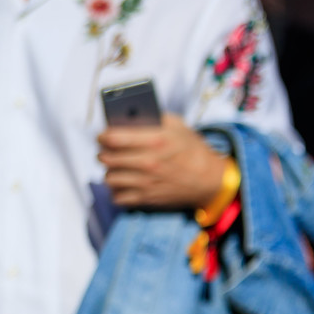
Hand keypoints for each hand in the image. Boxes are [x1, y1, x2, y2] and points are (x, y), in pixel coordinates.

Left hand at [98, 114, 227, 208]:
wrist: (209, 179)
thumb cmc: (192, 150)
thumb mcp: (178, 126)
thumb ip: (154, 118)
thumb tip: (128, 116)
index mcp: (155, 140)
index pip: (112, 137)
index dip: (103, 135)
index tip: (103, 136)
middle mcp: (148, 162)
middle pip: (106, 157)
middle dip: (104, 152)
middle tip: (108, 151)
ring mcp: (147, 182)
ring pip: (109, 177)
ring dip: (111, 171)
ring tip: (117, 167)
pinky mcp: (147, 198)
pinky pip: (118, 196)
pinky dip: (118, 191)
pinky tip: (125, 183)